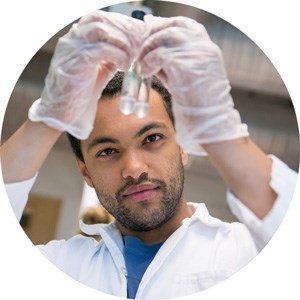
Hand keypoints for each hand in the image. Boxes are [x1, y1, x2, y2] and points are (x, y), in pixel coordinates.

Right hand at [29, 10, 143, 138]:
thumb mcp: (98, 71)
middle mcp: (72, 39)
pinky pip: (100, 49)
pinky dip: (117, 55)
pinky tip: (124, 66)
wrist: (62, 113)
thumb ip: (110, 58)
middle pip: (102, 19)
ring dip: (122, 42)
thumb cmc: (79, 94)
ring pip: (100, 30)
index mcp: (78, 39)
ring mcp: (71, 49)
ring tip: (131, 58)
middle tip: (141, 44)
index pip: (101, 18)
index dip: (123, 23)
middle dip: (125, 30)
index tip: (140, 33)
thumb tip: (128, 52)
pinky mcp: (74, 62)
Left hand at [139, 15, 247, 154]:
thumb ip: (172, 61)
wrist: (210, 122)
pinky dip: (148, 62)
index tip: (149, 35)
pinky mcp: (187, 67)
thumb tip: (150, 51)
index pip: (184, 24)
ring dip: (149, 49)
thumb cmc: (197, 103)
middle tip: (141, 50)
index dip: (163, 26)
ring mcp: (198, 55)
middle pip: (173, 26)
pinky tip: (146, 73)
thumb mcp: (185, 77)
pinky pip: (160, 55)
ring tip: (143, 65)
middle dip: (153, 35)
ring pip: (165, 37)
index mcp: (207, 48)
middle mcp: (205, 47)